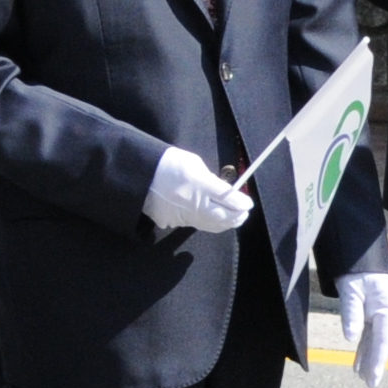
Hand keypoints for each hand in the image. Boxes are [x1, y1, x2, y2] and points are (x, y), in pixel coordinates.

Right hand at [142, 145, 256, 233]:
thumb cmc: (167, 163)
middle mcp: (192, 202)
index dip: (240, 203)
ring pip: (209, 224)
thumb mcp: (193, 163)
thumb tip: (223, 192)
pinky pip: (193, 224)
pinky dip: (205, 222)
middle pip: (221, 217)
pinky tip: (209, 217)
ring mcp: (181, 215)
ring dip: (222, 222)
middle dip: (235, 217)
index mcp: (198, 183)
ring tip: (232, 218)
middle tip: (243, 214)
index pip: (227, 197)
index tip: (248, 204)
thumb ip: (209, 179)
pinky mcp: (171, 222)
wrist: (138, 175)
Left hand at [336, 268, 387, 387]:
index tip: (372, 376)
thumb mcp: (352, 289)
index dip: (377, 358)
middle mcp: (385, 312)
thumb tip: (350, 338)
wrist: (357, 252)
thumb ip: (352, 312)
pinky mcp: (370, 312)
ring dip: (367, 359)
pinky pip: (367, 334)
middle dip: (375, 364)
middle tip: (371, 385)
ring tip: (363, 378)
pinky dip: (362, 349)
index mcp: (386, 306)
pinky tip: (358, 364)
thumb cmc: (357, 269)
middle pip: (380, 342)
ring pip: (373, 341)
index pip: (382, 338)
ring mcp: (378, 312)